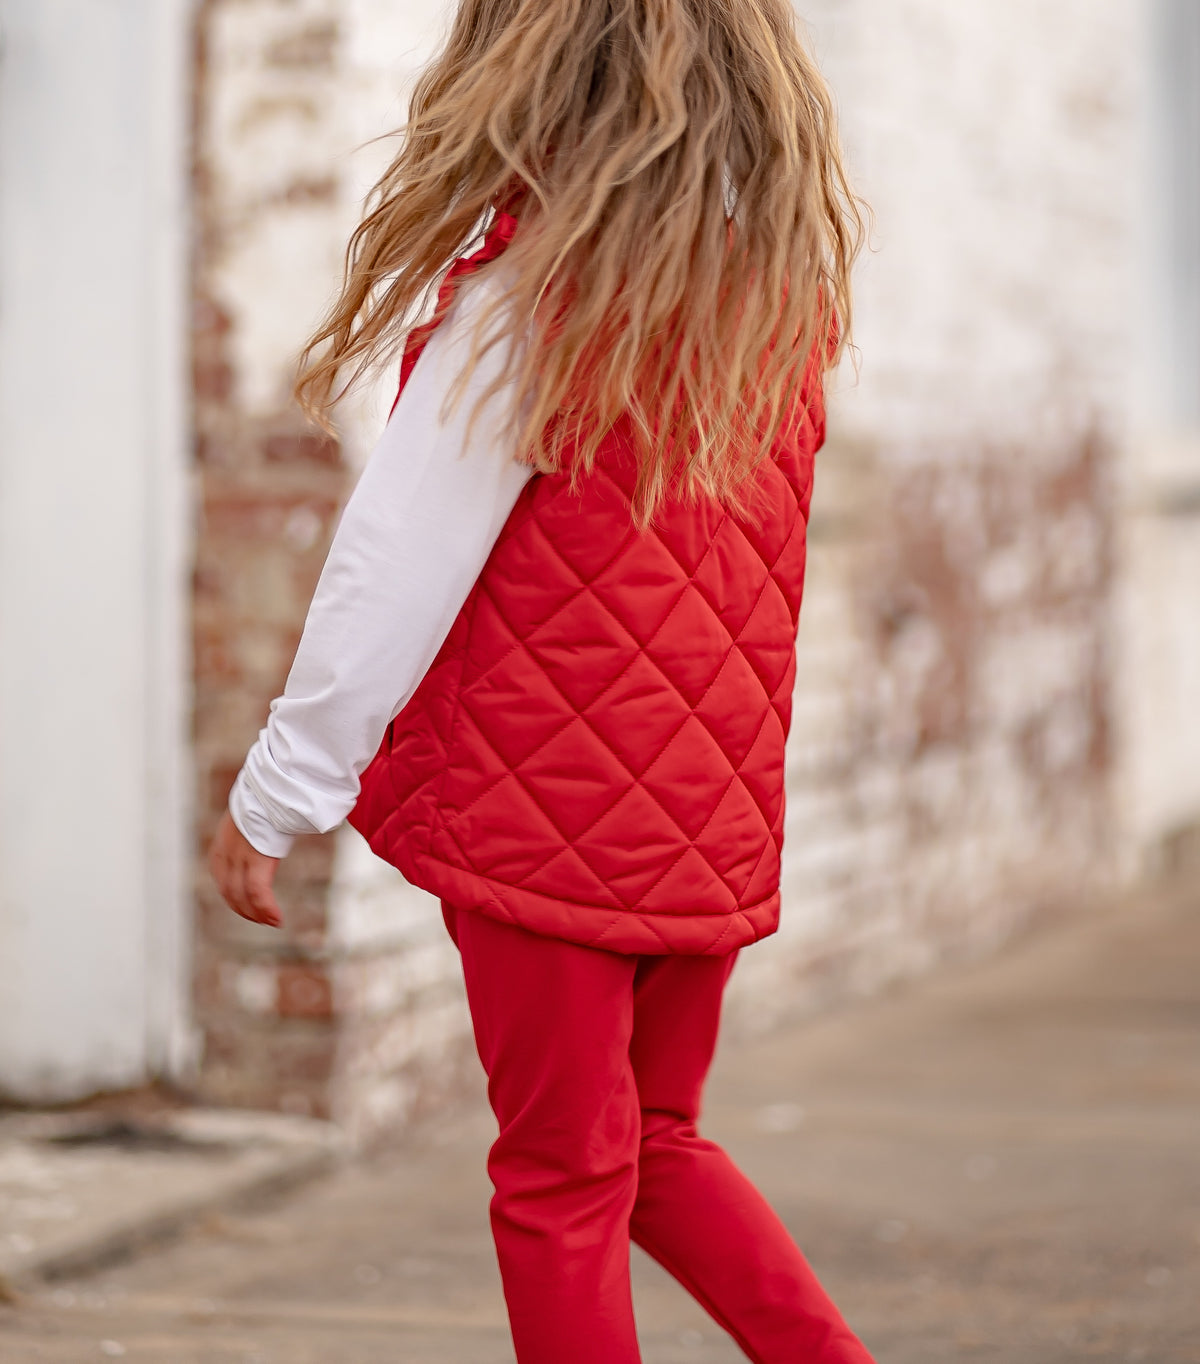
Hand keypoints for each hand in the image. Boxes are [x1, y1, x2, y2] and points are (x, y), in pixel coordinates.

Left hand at [208, 810, 282, 928]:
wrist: (270, 787)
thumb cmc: (267, 799)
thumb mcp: (250, 816)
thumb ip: (252, 830)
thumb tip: (266, 831)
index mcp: (222, 846)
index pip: (223, 881)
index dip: (235, 899)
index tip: (248, 907)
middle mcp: (227, 854)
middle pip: (230, 893)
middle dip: (245, 910)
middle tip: (262, 920)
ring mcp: (240, 858)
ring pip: (243, 897)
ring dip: (257, 914)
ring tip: (272, 921)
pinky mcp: (257, 860)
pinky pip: (259, 893)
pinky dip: (267, 909)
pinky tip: (277, 919)